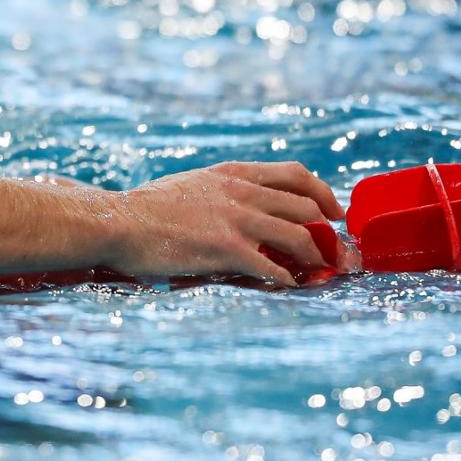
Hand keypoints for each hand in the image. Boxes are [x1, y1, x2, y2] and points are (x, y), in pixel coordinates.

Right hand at [107, 161, 345, 286]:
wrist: (120, 222)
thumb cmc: (147, 209)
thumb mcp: (192, 185)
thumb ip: (222, 191)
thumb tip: (243, 206)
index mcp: (233, 174)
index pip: (295, 174)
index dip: (324, 192)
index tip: (335, 212)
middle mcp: (242, 192)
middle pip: (307, 206)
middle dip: (332, 231)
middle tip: (340, 252)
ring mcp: (237, 220)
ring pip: (301, 236)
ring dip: (320, 258)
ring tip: (323, 272)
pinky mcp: (228, 250)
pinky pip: (274, 268)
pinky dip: (288, 280)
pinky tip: (287, 287)